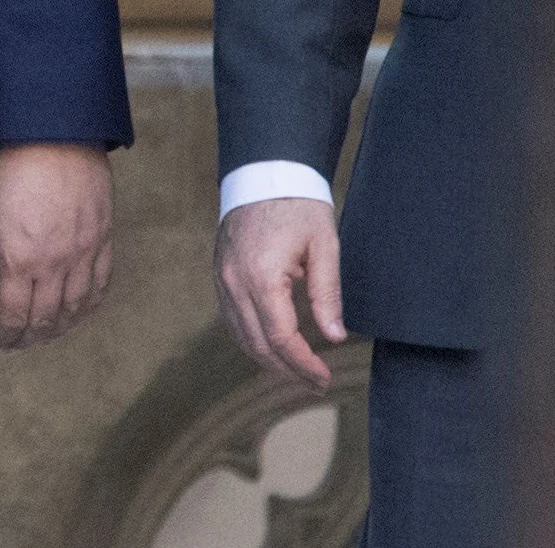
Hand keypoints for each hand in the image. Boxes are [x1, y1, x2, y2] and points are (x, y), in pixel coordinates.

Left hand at [0, 143, 112, 349]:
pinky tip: (78, 312)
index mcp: (17, 260)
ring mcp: (83, 253)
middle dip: (29, 338)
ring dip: (60, 328)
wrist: (54, 134)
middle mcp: (53, 264)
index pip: (11, 316)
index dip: (2, 337)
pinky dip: (89, 305)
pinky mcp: (104, 239)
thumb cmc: (11, 172)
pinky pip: (101, 284)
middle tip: (18, 343)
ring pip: (75, 308)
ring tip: (46, 334)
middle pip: (44, 319)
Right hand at [216, 195, 345, 389]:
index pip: (280, 338)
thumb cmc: (298, 204)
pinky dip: (251, 339)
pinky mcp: (220, 274)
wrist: (265, 170)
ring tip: (295, 371)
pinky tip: (271, 345)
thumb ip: (327, 294)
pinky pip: (232, 319)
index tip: (323, 378)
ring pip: (240, 336)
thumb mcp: (324, 245)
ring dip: (267, 360)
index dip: (303, 364)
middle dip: (286, 371)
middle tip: (314, 383)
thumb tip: (334, 337)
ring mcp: (223, 280)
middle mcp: (235, 283)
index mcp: (262, 277)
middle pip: (257, 345)